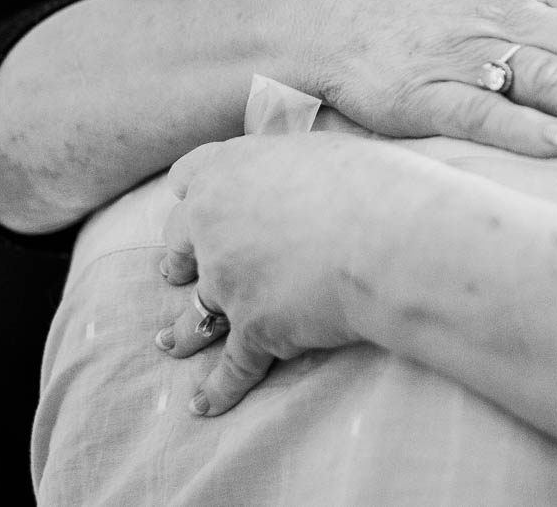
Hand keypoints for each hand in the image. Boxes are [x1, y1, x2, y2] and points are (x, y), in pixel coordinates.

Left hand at [154, 134, 419, 414]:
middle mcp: (215, 222)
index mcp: (231, 169)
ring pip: (196, 310)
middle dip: (178, 258)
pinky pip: (231, 366)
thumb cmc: (374, 186)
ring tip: (169, 343)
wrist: (387, 239)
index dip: (190, 192)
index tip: (188, 200)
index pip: (191, 175)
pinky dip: (217, 390)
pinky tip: (204, 405)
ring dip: (183, 331)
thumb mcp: (322, 151)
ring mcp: (228, 279)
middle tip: (174, 270)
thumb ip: (290, 167)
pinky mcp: (253, 328)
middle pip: (181, 241)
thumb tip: (299, 178)